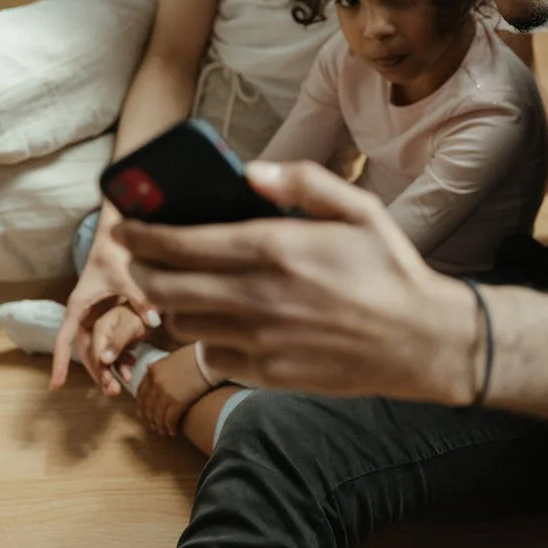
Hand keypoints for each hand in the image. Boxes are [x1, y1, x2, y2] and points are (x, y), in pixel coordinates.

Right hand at [50, 234, 158, 393]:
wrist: (119, 233)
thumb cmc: (114, 252)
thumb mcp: (126, 276)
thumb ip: (139, 299)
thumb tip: (155, 323)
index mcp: (79, 306)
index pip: (65, 340)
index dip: (60, 363)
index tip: (56, 386)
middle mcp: (84, 313)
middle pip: (84, 349)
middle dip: (96, 370)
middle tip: (110, 391)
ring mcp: (96, 313)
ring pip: (97, 346)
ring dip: (107, 364)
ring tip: (120, 386)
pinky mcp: (109, 311)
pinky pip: (110, 337)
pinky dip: (119, 350)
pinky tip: (131, 365)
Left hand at [112, 161, 479, 405]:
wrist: (422, 341)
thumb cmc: (390, 268)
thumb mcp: (357, 207)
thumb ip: (302, 181)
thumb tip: (251, 172)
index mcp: (277, 248)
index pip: (183, 243)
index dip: (143, 235)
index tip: (125, 226)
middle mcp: (260, 297)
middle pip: (166, 288)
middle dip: (140, 270)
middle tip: (138, 259)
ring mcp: (262, 341)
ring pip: (183, 324)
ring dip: (171, 304)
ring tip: (178, 287)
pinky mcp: (269, 375)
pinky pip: (212, 357)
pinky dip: (205, 338)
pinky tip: (220, 322)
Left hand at [134, 345, 212, 435]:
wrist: (208, 358)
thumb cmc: (194, 355)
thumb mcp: (171, 356)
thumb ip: (159, 365)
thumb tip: (148, 367)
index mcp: (153, 371)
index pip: (141, 394)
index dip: (142, 407)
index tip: (145, 414)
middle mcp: (156, 383)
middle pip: (148, 407)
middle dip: (151, 419)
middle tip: (154, 426)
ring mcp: (165, 393)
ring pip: (158, 416)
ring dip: (160, 426)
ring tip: (164, 431)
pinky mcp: (177, 402)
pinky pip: (170, 420)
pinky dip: (170, 427)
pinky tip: (173, 431)